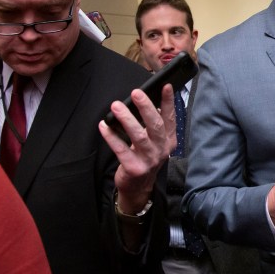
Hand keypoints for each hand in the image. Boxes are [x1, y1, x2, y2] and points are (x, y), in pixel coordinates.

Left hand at [99, 84, 176, 212]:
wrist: (138, 187)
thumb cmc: (145, 158)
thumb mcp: (156, 142)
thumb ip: (153, 125)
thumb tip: (145, 102)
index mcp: (169, 140)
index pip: (170, 118)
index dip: (168, 102)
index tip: (165, 86)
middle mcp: (162, 149)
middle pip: (155, 125)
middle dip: (146, 107)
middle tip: (136, 93)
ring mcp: (149, 160)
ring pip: (139, 136)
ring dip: (127, 119)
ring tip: (116, 106)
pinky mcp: (134, 168)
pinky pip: (121, 149)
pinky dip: (112, 136)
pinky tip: (104, 126)